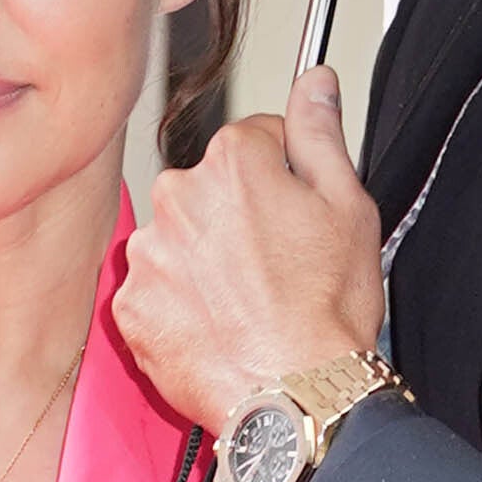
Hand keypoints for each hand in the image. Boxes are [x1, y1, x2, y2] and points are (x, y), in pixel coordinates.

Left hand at [115, 69, 387, 437]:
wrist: (294, 399)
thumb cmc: (325, 314)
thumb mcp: (349, 207)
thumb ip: (321, 133)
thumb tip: (314, 82)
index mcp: (232, 162)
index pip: (254, 141)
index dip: (284, 177)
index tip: (296, 215)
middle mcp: (178, 197)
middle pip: (209, 190)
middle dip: (237, 218)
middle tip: (275, 268)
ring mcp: (149, 254)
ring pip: (179, 241)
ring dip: (205, 263)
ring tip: (246, 305)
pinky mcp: (132, 307)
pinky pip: (155, 292)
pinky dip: (180, 307)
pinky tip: (218, 327)